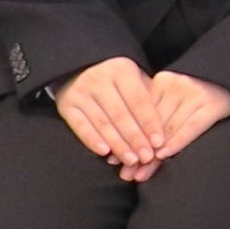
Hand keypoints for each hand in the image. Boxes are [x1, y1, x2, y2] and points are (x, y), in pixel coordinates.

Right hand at [53, 56, 165, 172]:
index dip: (150, 123)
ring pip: (102, 123)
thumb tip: (163, 131)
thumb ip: (148, 99)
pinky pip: (80, 126)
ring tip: (131, 160)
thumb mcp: (135, 79)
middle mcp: (100, 79)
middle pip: (121, 115)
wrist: (79, 68)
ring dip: (118, 145)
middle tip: (147, 157)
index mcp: (122, 70)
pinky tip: (105, 153)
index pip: (139, 101)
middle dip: (136, 139)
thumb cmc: (117, 79)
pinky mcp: (66, 105)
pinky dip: (92, 140)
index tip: (159, 142)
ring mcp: (81, 92)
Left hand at [127, 70, 229, 179]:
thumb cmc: (200, 93)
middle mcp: (176, 85)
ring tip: (140, 175)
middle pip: (152, 126)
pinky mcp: (213, 105)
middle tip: (126, 174)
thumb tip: (125, 146)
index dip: (128, 139)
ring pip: (168, 130)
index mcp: (162, 81)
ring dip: (153, 155)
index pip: (140, 117)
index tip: (114, 160)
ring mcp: (195, 94)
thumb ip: (154, 115)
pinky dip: (177, 142)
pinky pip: (191, 127)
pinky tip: (165, 155)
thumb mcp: (173, 97)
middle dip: (138, 152)